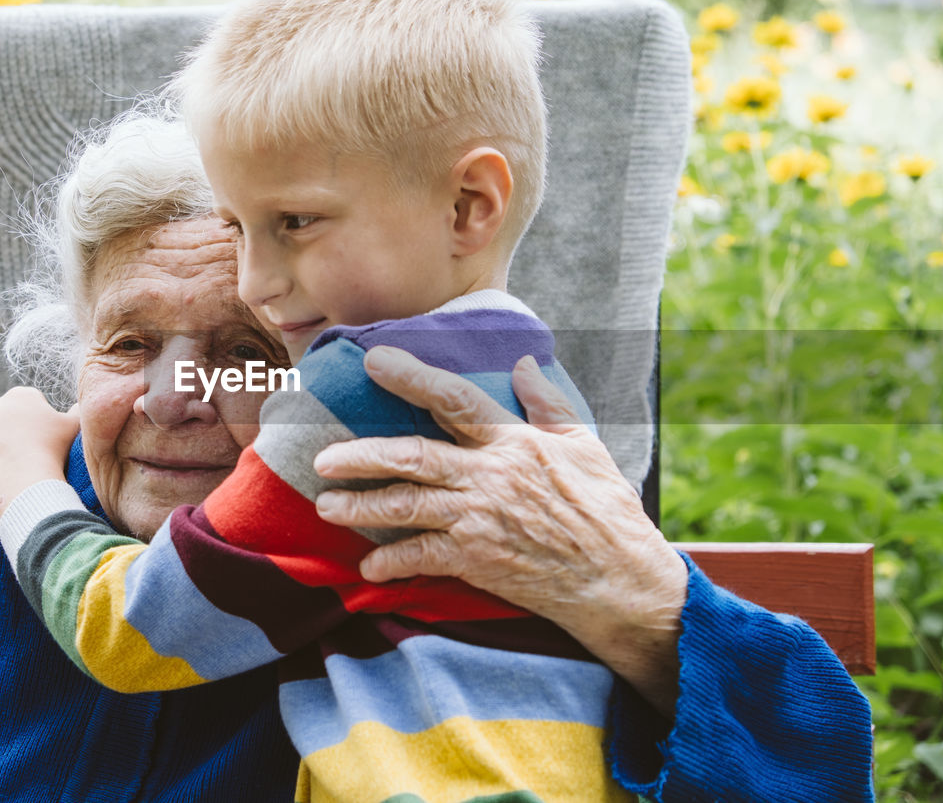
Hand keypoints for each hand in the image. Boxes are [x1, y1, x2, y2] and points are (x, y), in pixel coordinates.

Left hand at [0, 387, 80, 518]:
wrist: (24, 479)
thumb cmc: (53, 450)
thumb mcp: (76, 426)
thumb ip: (77, 412)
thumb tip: (81, 406)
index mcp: (20, 396)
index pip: (27, 406)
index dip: (36, 424)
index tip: (43, 441)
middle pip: (0, 419)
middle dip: (9, 433)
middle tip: (25, 456)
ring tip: (3, 465)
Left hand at [312, 346, 686, 715]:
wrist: (619, 580)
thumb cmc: (606, 510)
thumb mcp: (584, 444)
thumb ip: (547, 402)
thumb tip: (524, 362)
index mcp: (513, 442)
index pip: (453, 399)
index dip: (412, 377)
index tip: (375, 361)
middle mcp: (489, 476)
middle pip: (411, 457)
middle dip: (361, 456)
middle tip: (324, 459)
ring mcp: (479, 519)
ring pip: (405, 507)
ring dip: (361, 507)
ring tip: (327, 506)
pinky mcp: (477, 560)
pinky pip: (422, 557)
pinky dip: (392, 562)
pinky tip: (369, 565)